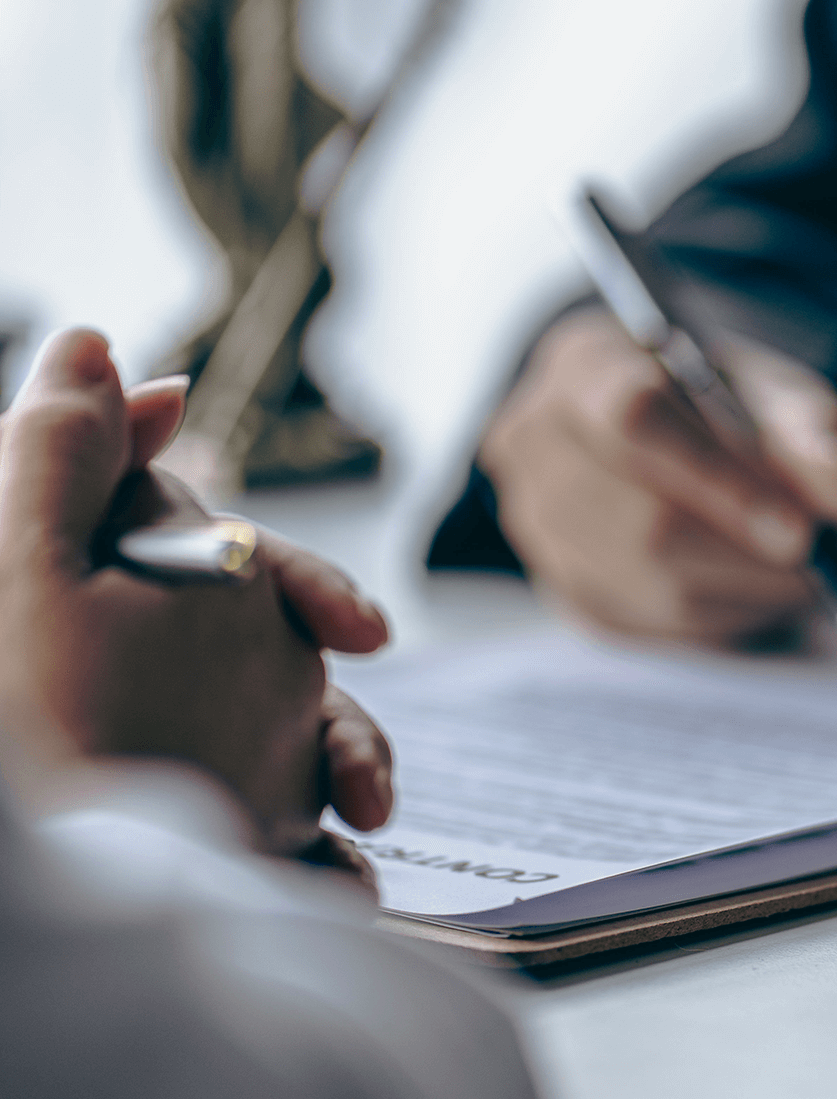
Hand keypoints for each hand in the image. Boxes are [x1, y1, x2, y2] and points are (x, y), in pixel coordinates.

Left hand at [0, 329, 392, 859]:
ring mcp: (180, 757)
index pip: (163, 520)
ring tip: (365, 800)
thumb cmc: (47, 750)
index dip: (245, 529)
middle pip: (243, 603)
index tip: (320, 555)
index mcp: (80, 602)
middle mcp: (130, 670)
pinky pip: (293, 826)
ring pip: (287, 714)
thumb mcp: (41, 582)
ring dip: (348, 746)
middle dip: (313, 610)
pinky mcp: (216, 844)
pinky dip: (330, 848)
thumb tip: (90, 344)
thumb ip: (61, 454)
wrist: (65, 921)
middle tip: (364, 630)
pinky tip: (342, 870)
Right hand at [482, 306, 836, 643]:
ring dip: (750, 587)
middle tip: (831, 560)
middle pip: (644, 521)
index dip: (721, 481)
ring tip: (807, 568)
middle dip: (752, 551)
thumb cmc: (716, 400)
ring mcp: (540, 526)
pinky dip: (727, 611)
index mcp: (582, 365)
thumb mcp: (772, 388)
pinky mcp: (567, 590)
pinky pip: (655, 623)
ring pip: (653, 584)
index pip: (634, 420)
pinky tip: (759, 584)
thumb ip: (812, 427)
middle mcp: (537, 445)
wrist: (666, 429)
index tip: (801, 529)